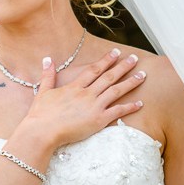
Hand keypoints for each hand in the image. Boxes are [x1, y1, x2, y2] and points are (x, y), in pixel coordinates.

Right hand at [29, 48, 145, 147]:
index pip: (94, 70)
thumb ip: (48, 75)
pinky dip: (129, 107)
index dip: (106, 60)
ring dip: (130, 82)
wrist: (42, 131)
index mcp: (75, 87)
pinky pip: (118, 111)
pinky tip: (140, 103)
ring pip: (116, 91)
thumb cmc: (40, 114)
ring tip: (143, 75)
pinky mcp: (98, 120)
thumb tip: (47, 59)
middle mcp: (87, 94)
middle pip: (108, 77)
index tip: (116, 52)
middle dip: (123, 66)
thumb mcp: (43, 92)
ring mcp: (94, 106)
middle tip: (134, 58)